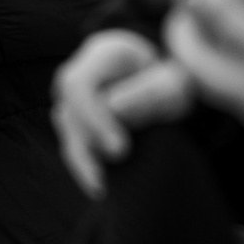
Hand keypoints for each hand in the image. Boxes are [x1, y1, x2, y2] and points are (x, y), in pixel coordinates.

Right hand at [54, 28, 195, 199]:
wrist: (173, 86)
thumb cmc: (175, 79)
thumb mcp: (174, 82)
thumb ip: (149, 91)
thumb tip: (113, 107)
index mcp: (103, 54)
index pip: (78, 85)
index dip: (93, 118)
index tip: (120, 148)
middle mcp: (81, 74)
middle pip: (67, 110)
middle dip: (88, 142)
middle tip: (120, 163)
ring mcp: (77, 99)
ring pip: (67, 132)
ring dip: (83, 160)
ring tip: (102, 187)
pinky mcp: (80, 123)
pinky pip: (75, 145)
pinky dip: (85, 166)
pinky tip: (99, 189)